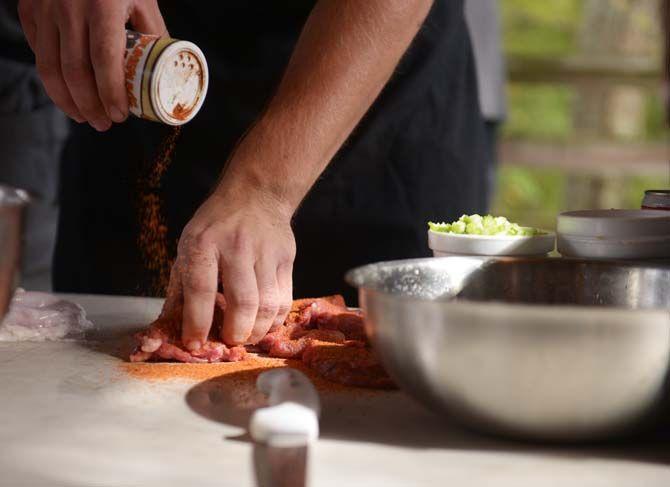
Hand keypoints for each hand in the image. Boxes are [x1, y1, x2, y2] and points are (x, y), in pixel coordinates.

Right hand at [18, 0, 165, 129]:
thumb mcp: (143, 0)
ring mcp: (44, 8)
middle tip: (104, 124)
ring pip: (49, 68)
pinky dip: (53, 79)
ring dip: (67, 101)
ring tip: (85, 118)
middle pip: (74, 72)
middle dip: (90, 106)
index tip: (120, 116)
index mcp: (103, 4)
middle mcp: (69, 6)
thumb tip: (165, 74)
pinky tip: (69, 93)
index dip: (111, 94)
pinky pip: (38, 53)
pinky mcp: (29, 10)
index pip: (104, 60)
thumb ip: (153, 35)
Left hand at [166, 188, 295, 348]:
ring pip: (267, 304)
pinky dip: (274, 320)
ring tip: (247, 336)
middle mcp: (236, 247)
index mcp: (203, 243)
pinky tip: (264, 324)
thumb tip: (174, 330)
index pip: (200, 289)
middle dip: (235, 332)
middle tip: (229, 341)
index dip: (197, 322)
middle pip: (242, 302)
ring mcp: (265, 252)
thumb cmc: (215, 228)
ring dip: (257, 331)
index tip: (195, 344)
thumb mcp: (188, 247)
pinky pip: (284, 300)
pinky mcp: (286, 258)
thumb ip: (181, 288)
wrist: (255, 195)